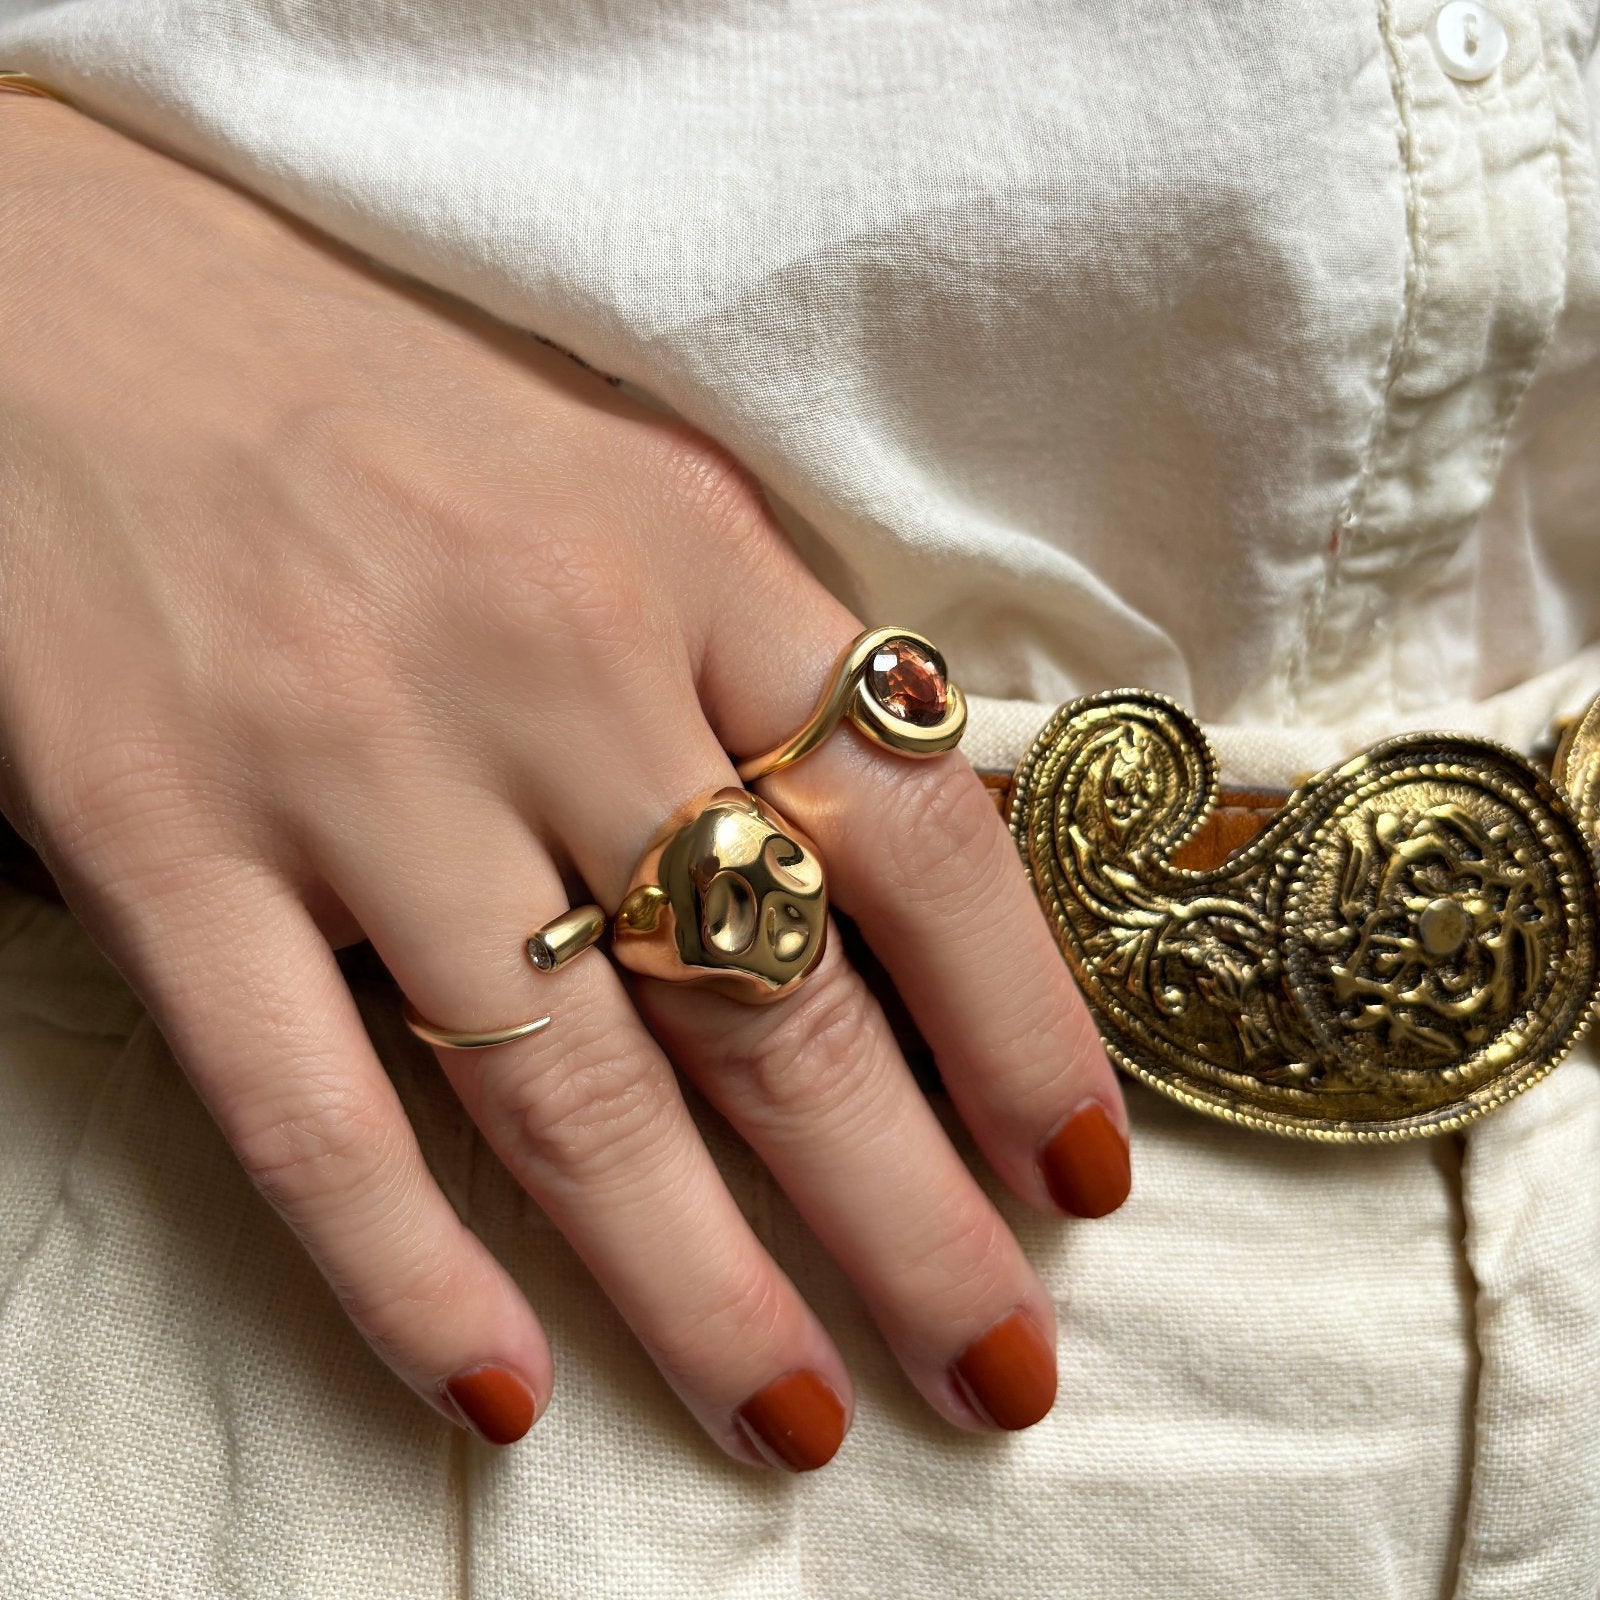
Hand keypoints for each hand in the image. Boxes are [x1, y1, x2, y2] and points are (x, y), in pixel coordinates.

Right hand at [0, 101, 1127, 1468]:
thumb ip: (756, 661)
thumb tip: (898, 873)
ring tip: (801, 1418)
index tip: (1084, 1174)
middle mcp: (543, 667)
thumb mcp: (622, 477)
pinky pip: (303, 1106)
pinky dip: (403, 1268)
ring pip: (566, 1094)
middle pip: (773, 1001)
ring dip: (701, 1290)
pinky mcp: (160, 840)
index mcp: (689, 556)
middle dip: (909, 1215)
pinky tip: (501, 1386)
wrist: (58, 301)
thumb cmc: (373, 391)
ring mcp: (347, 766)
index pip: (922, 833)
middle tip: (1002, 1364)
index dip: (1026, 1027)